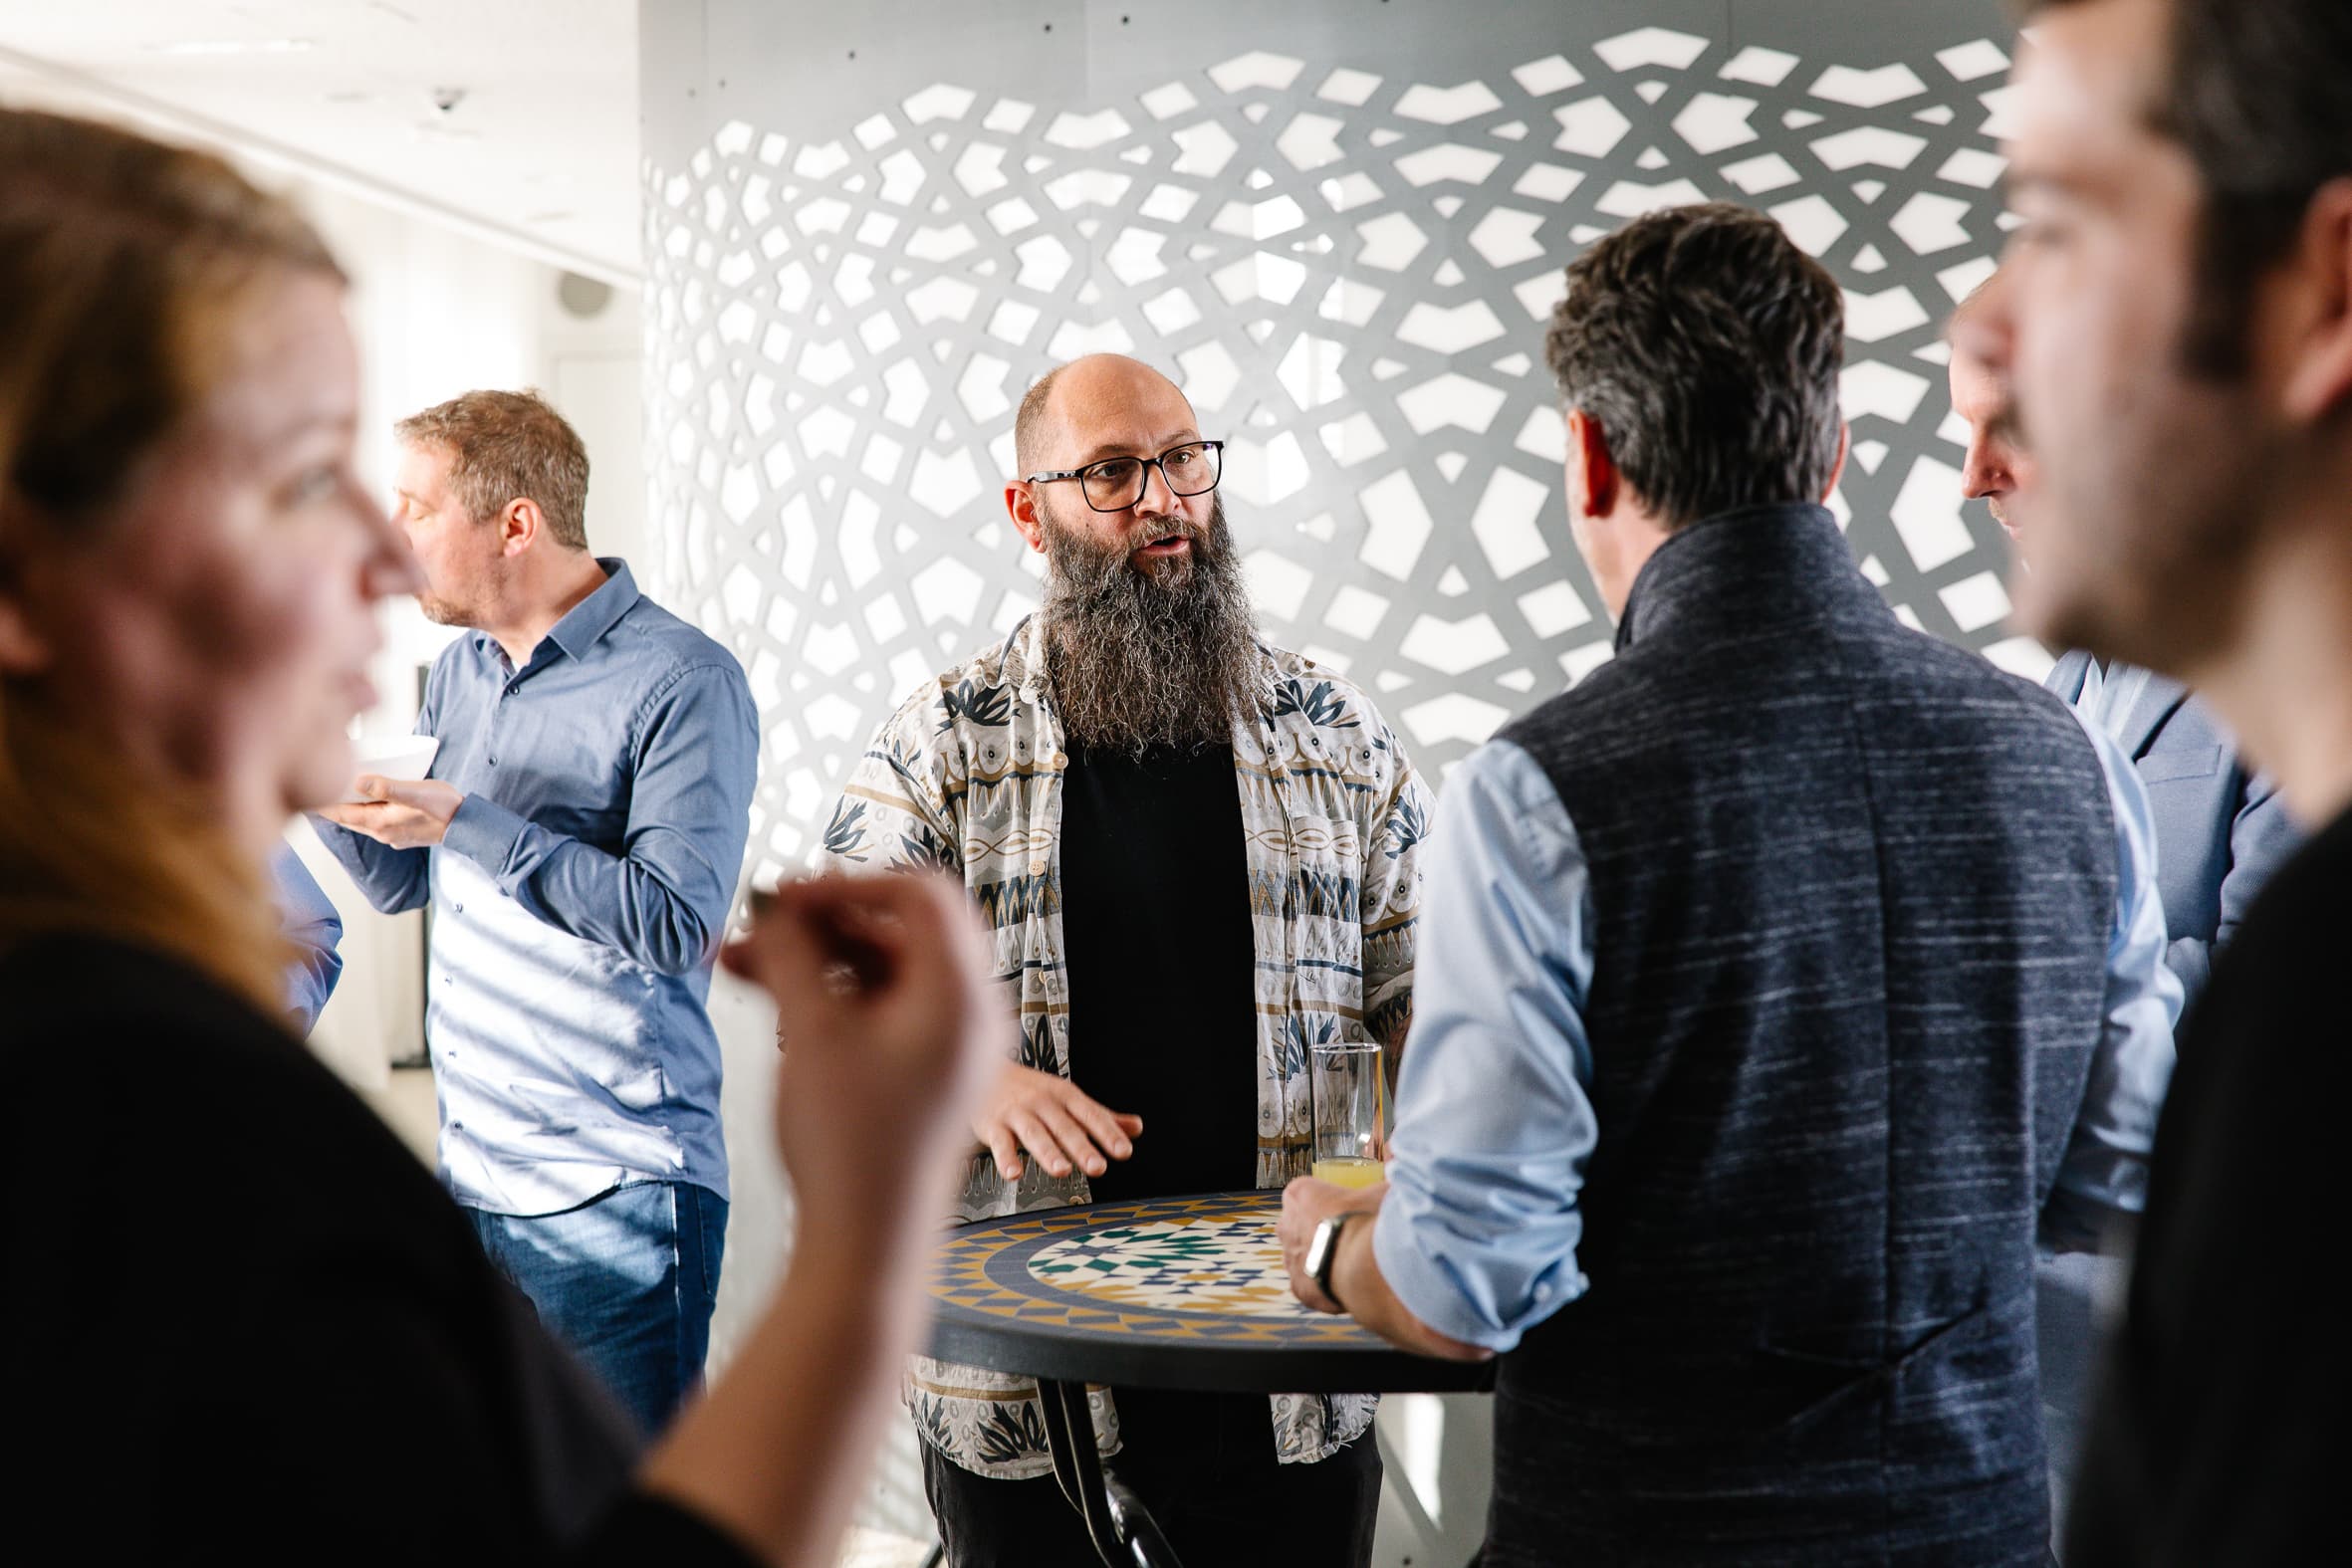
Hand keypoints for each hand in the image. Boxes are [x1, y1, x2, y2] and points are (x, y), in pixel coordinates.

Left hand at [315, 776, 462, 848]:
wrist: (468, 826)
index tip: (302, 791)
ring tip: (336, 792)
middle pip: (346, 818)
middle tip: (313, 787)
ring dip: (347, 808)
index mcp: (379, 823)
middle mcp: (381, 832)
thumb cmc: (444, 808)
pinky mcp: (402, 833)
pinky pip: (374, 822)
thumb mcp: (416, 793)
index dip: (320, 803)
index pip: (339, 814)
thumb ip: (387, 787)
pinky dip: (364, 811)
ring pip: (360, 820)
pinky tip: (367, 801)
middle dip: (331, 805)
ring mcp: (392, 835)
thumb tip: (356, 781)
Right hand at [722, 873, 1006, 1249]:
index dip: (850, 884)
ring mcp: (946, 1046)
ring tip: (737, 961)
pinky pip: (877, 1010)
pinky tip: (765, 994)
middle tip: (759, 923)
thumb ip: (793, 954)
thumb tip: (774, 906)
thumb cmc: (852, 1148)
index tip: (788, 897)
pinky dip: (828, 997)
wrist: (865, 1247)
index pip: (921, 895)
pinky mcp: (921, 1073)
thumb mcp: (813, 1032)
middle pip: (898, 931)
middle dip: (822, 922)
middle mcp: (966, 1014)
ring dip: (813, 959)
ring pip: (878, 972)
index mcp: (961, 994)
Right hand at [974, 1063, 1142, 1181]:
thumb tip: (1135, 1128)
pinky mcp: (994, 1125)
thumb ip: (1100, 1116)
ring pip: (1035, 1134)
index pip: (1091, 1115)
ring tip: (1062, 1170)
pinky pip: (1000, 1143)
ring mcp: (1018, 1113)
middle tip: (1097, 1167)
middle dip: (1081, 1147)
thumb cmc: (1030, 1089)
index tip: (1123, 1151)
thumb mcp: (1068, 1097)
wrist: (985, 1068)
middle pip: (1064, 1127)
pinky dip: (1006, 1158)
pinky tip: (1014, 1173)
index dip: (1108, 1133)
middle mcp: (1043, 1103)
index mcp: (1065, 1096)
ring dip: (1048, 1152)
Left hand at [1280, 1175, 1386, 1313]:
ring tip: (1354, 1263)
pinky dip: (1328, 1286)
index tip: (1352, 1209)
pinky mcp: (1299, 1288)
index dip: (1333, 1202)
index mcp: (1300, 1192)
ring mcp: (1291, 1258)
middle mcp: (1287, 1224)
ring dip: (1324, 1259)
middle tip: (1353, 1236)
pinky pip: (1313, 1285)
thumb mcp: (1382, 1190)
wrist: (1365, 1266)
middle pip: (1303, 1224)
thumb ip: (1383, 1183)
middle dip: (1324, 1230)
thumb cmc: (1370, 1222)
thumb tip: (1395, 1176)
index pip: (1310, 1193)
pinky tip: (1350, 1283)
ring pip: (1306, 1256)